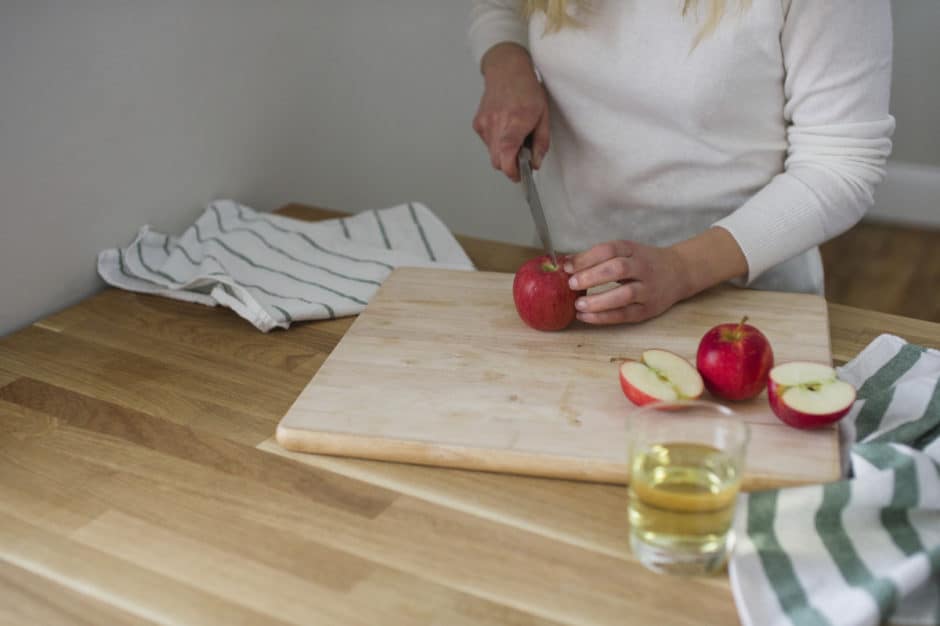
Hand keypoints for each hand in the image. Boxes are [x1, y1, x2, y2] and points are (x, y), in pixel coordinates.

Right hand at [472, 43, 549, 181]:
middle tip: (521, 154)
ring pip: (492, 153)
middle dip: (509, 164)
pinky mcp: (478, 123)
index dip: (512, 172)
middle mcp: (496, 126)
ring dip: (503, 151)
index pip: (506, 160)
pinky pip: (487, 142)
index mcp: (514, 125)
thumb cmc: (527, 89)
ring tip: (514, 134)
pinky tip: (504, 126)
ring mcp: (484, 125)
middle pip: (497, 161)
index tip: (519, 175)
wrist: (507, 70)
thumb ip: (540, 143)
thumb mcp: (543, 116)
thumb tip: (535, 162)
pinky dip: (496, 141)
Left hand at [563, 241, 691, 324]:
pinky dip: (604, 317)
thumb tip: (565, 264)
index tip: (567, 266)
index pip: (609, 250)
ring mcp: (648, 289)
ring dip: (599, 301)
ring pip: (624, 295)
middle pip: (618, 269)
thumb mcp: (626, 252)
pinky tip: (586, 317)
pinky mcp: (648, 309)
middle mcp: (643, 268)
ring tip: (578, 305)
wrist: (680, 272)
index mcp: (633, 250)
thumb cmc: (644, 262)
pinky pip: (625, 314)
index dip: (587, 257)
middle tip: (571, 284)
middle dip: (592, 277)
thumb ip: (600, 258)